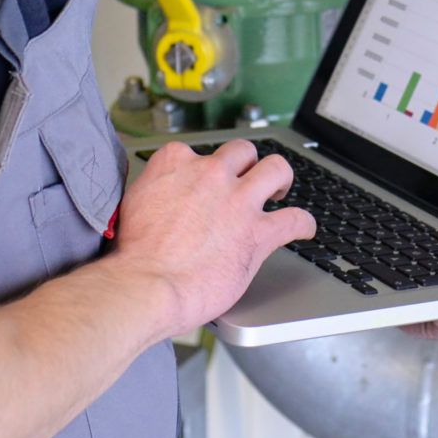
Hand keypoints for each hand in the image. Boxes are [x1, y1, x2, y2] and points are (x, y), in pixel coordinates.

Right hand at [107, 141, 314, 331]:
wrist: (145, 286)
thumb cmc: (134, 256)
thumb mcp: (133, 205)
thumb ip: (154, 191)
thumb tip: (159, 198)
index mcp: (176, 164)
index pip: (197, 151)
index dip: (203, 169)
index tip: (205, 181)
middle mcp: (211, 175)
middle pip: (242, 152)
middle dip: (247, 164)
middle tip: (248, 180)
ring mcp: (238, 201)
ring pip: (276, 169)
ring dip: (280, 179)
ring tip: (279, 190)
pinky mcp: (258, 233)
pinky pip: (295, 219)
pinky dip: (304, 223)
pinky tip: (304, 228)